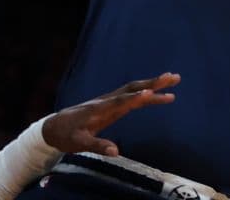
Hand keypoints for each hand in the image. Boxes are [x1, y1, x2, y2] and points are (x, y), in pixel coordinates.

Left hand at [41, 73, 179, 155]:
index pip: (120, 101)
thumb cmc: (66, 135)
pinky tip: (157, 96)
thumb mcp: (78, 143)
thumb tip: (115, 151)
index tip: (149, 94)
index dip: (134, 98)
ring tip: (173, 82)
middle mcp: (107, 101)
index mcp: (99, 108)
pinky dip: (146, 95)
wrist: (55, 126)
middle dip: (153, 83)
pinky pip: (132, 97)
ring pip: (134, 90)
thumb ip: (96, 145)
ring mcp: (110, 101)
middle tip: (173, 77)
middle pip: (133, 88)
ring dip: (153, 85)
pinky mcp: (112, 105)